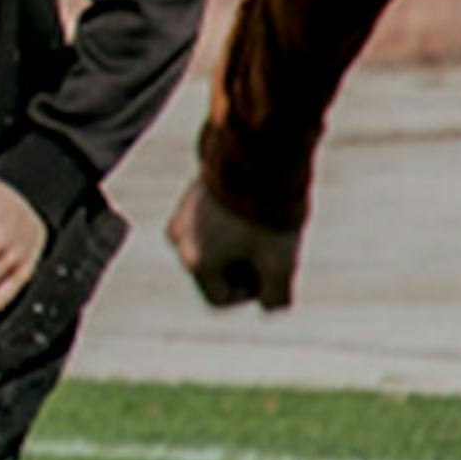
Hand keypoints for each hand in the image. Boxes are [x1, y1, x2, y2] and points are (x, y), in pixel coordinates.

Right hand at [168, 171, 294, 314]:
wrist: (261, 153)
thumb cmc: (269, 214)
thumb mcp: (281, 262)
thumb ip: (276, 297)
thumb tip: (270, 305)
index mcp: (195, 262)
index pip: (220, 298)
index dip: (250, 293)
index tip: (270, 268)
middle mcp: (179, 241)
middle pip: (214, 271)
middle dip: (243, 265)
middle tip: (270, 245)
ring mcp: (181, 214)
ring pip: (212, 245)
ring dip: (237, 243)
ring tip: (262, 224)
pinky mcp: (190, 193)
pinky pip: (209, 221)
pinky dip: (230, 221)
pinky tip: (253, 207)